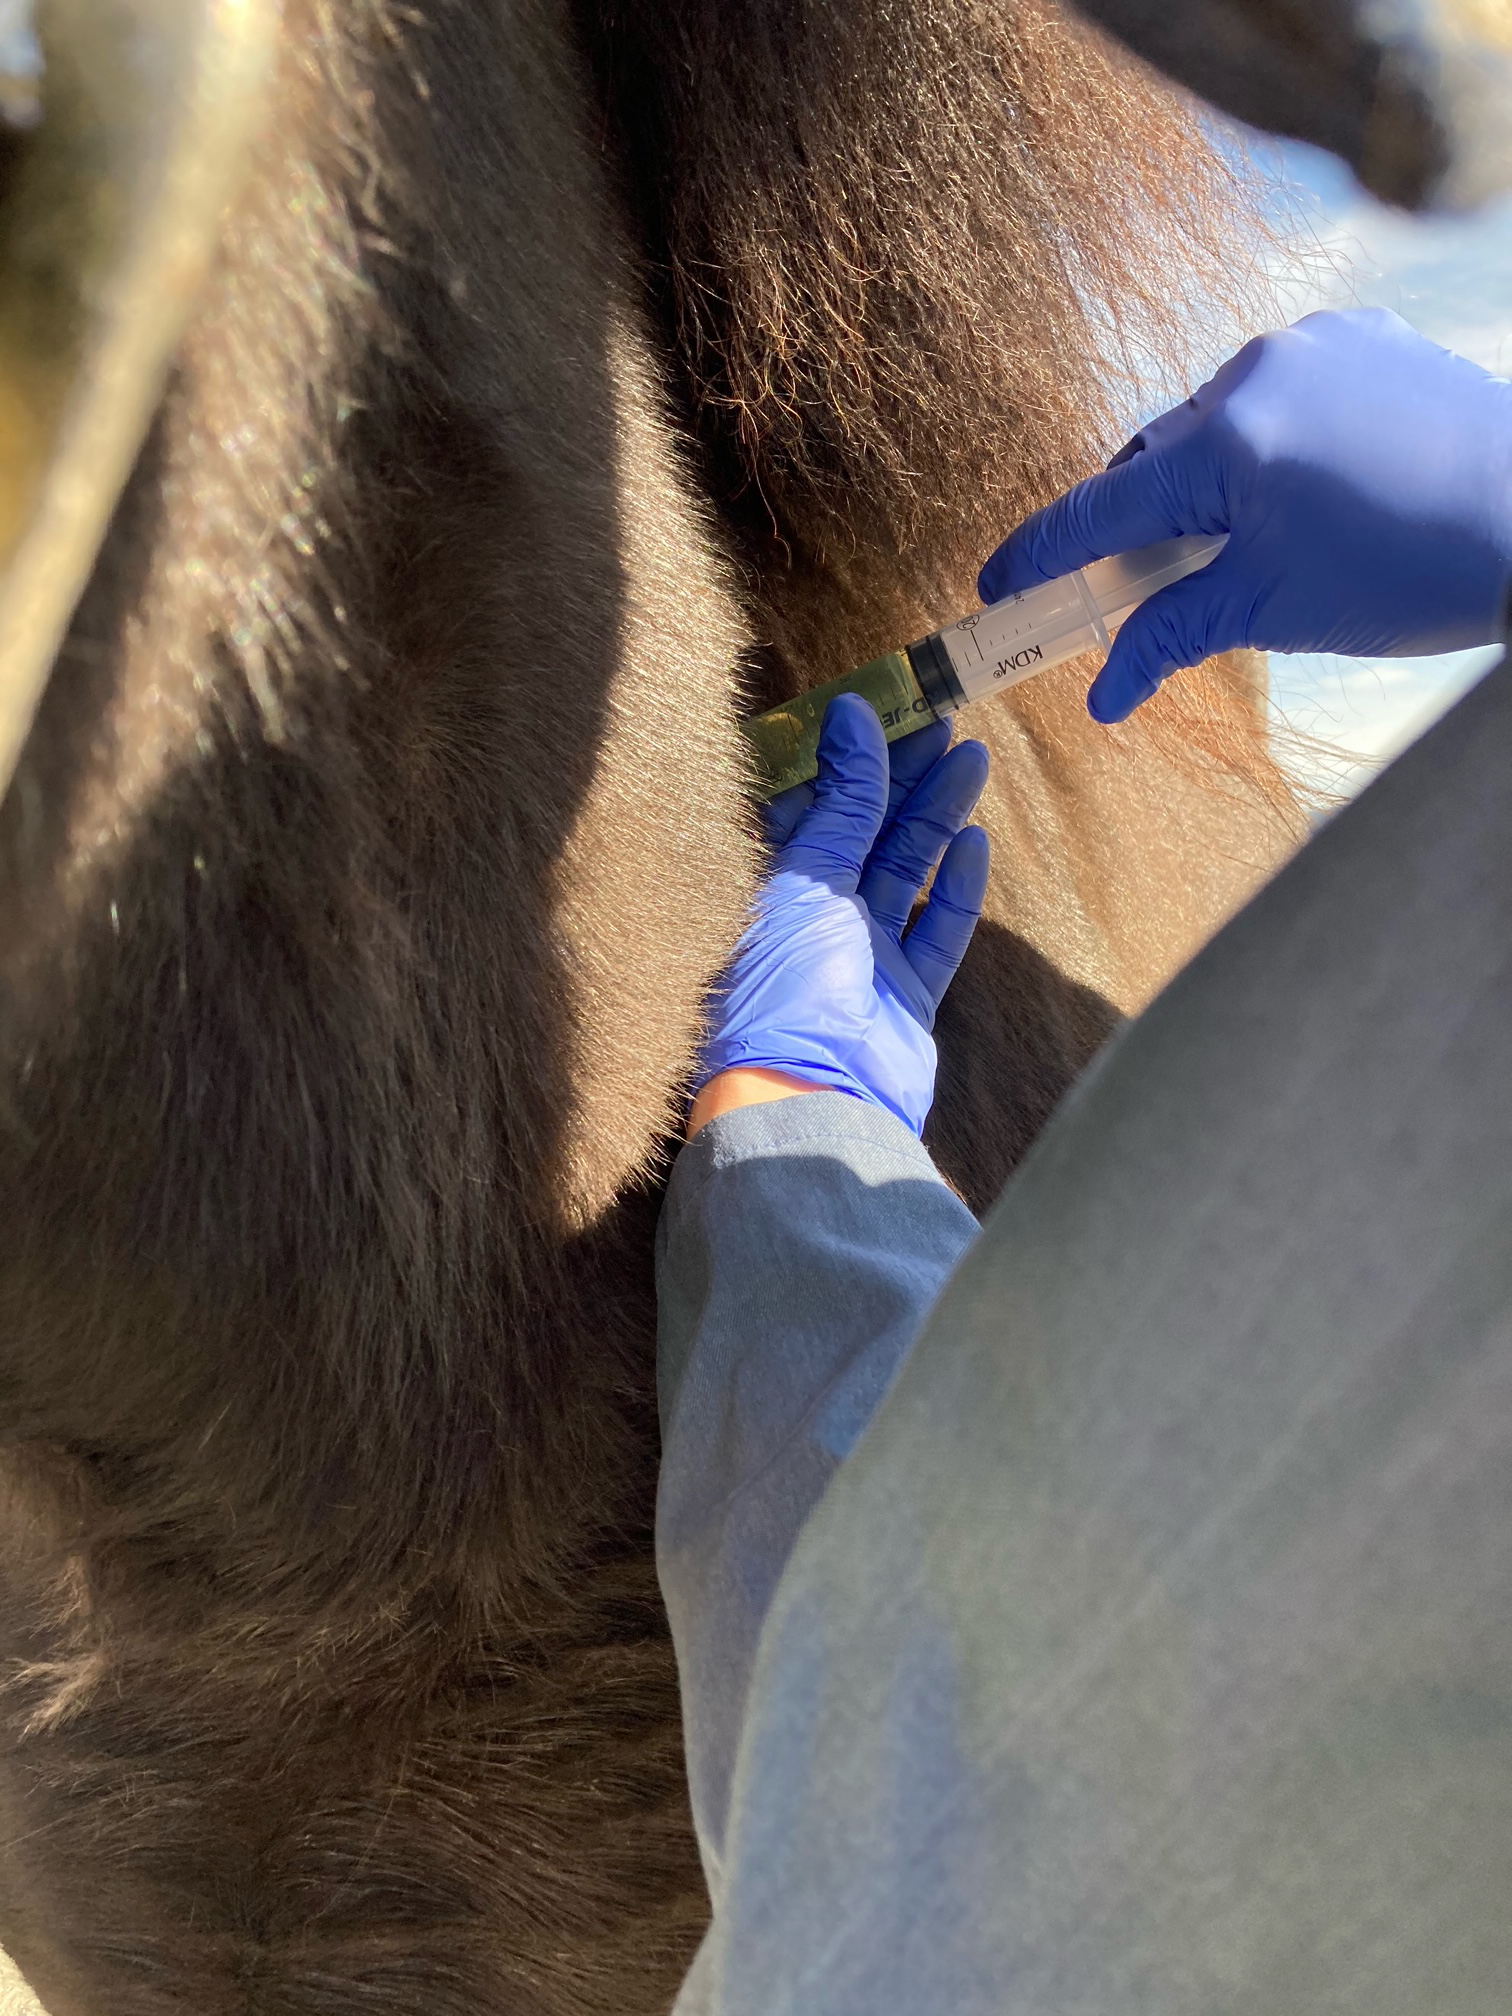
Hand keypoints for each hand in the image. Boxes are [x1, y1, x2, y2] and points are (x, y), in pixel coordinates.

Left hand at [691, 695, 989, 1137]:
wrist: (814, 1099)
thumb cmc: (785, 989)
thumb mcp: (808, 880)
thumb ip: (841, 803)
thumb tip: (852, 716)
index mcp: (768, 889)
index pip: (811, 807)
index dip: (846, 758)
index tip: (882, 706)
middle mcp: (812, 920)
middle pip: (866, 831)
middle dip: (903, 775)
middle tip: (942, 716)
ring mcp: (861, 960)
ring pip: (906, 870)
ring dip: (937, 814)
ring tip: (971, 757)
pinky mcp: (904, 998)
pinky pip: (936, 930)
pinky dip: (956, 888)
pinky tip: (975, 841)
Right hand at [978, 308, 1511, 722]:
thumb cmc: (1420, 572)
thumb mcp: (1277, 612)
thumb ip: (1173, 635)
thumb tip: (1105, 691)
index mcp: (1228, 442)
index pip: (1101, 506)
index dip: (1040, 553)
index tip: (996, 586)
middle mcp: (1258, 371)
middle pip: (1153, 458)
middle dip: (1136, 525)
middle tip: (1136, 590)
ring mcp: (1315, 342)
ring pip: (1213, 423)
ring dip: (1204, 483)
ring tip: (1244, 544)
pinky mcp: (1364, 336)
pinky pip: (1278, 391)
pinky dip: (1265, 445)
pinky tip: (1305, 494)